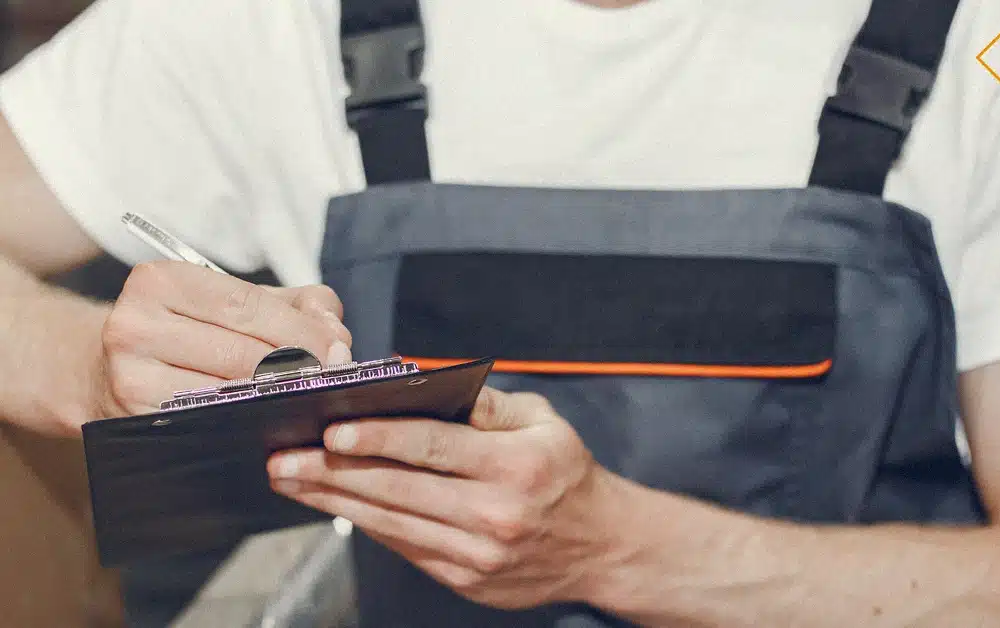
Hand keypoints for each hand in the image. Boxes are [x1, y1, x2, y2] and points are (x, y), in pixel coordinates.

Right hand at [97, 261, 352, 417]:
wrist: (104, 369)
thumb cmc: (190, 328)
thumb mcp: (237, 300)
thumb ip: (297, 304)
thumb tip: (335, 334)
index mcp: (161, 281)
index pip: (248, 305)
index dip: (301, 330)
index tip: (339, 351)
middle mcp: (135, 325)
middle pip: (243, 352)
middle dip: (298, 367)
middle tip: (331, 377)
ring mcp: (129, 376)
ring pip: (230, 393)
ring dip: (279, 398)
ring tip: (308, 396)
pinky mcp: (135, 419)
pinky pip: (210, 422)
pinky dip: (249, 421)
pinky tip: (272, 417)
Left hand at [267, 388, 624, 609]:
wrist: (601, 546)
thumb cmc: (565, 471)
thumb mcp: (541, 420)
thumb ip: (484, 403)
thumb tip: (421, 382)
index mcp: (516, 465)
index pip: (433, 447)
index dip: (379, 437)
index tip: (331, 427)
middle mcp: (495, 513)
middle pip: (399, 490)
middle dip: (333, 472)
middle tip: (284, 457)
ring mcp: (478, 554)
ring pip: (391, 523)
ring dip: (334, 501)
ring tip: (292, 479)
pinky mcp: (465, 579)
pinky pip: (404, 547)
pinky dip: (366, 524)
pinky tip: (334, 504)